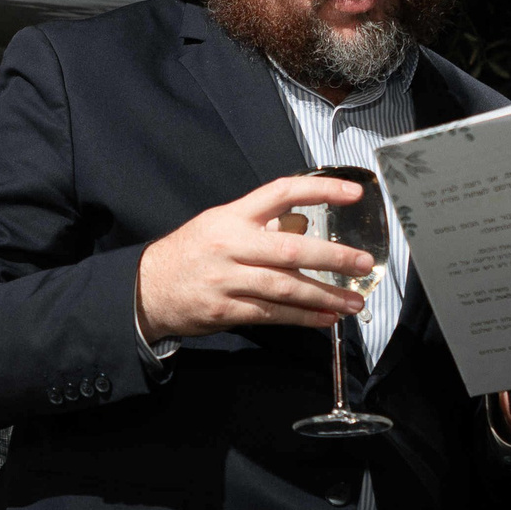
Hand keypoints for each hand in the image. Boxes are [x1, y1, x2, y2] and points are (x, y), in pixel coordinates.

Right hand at [135, 175, 374, 338]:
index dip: (320, 190)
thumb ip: (261, 224)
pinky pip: (271, 314)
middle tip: (363, 263)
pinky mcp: (225, 310)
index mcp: (233, 216)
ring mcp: (227, 279)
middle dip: (332, 257)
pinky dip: (302, 318)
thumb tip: (305, 225)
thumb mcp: (220, 224)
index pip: (282, 192)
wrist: (147, 288)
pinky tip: (325, 319)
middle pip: (290, 249)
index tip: (353, 193)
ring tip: (353, 302)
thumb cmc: (191, 253)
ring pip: (284, 287)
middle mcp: (231, 245)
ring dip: (324, 296)